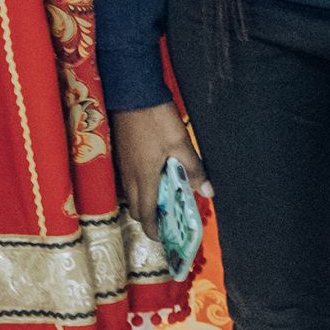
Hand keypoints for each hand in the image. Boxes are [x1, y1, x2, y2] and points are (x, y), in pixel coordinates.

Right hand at [113, 102, 210, 231]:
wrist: (132, 93)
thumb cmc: (157, 119)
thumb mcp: (180, 143)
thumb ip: (193, 169)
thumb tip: (208, 193)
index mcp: (144, 178)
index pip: (145, 215)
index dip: (154, 230)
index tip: (165, 237)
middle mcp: (129, 176)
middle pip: (135, 208)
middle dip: (149, 219)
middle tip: (167, 218)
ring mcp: (123, 165)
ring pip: (131, 194)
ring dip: (144, 202)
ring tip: (163, 198)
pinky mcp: (121, 154)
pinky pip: (128, 181)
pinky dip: (139, 187)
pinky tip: (153, 176)